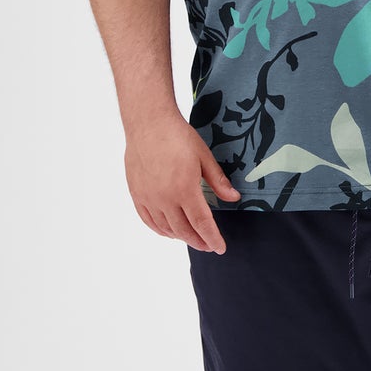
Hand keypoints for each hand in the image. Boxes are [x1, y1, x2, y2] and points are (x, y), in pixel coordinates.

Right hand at [124, 117, 240, 252]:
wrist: (148, 122)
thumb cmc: (177, 136)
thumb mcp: (204, 157)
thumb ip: (218, 181)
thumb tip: (233, 198)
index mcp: (184, 189)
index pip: (202, 223)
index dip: (212, 238)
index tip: (220, 248)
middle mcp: (165, 198)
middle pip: (184, 230)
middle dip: (198, 241)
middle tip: (208, 246)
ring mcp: (148, 197)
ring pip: (165, 228)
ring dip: (180, 237)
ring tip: (191, 238)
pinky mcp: (137, 193)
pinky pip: (148, 220)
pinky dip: (160, 230)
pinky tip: (169, 231)